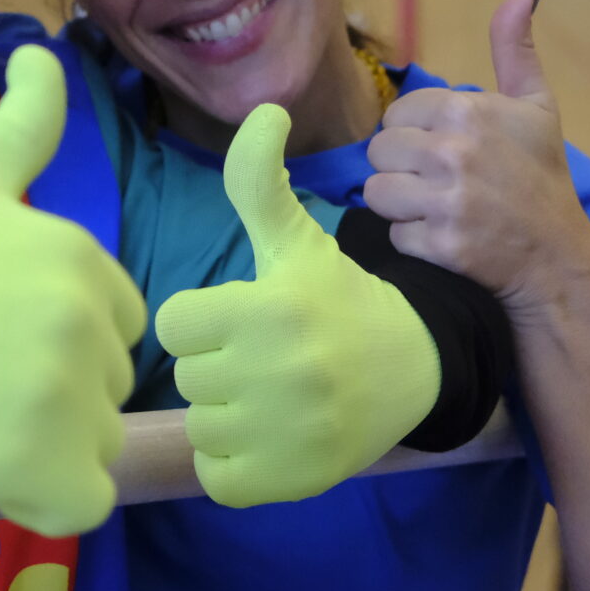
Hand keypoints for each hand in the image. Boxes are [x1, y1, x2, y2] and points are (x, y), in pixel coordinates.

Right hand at [0, 46, 146, 536]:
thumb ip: (24, 123)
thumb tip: (44, 54)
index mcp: (77, 255)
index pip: (116, 318)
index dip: (57, 335)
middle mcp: (83, 319)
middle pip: (107, 382)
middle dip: (55, 390)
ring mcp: (61, 395)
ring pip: (95, 442)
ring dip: (49, 446)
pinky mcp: (33, 464)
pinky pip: (83, 503)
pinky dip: (46, 497)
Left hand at [155, 103, 440, 507]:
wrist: (415, 368)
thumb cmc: (338, 297)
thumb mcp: (296, 238)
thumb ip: (258, 178)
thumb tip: (263, 109)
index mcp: (270, 309)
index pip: (174, 322)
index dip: (201, 318)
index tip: (240, 317)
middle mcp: (278, 373)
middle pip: (186, 375)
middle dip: (214, 364)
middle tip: (261, 356)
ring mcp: (286, 433)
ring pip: (200, 426)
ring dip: (223, 415)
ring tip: (267, 396)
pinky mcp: (291, 481)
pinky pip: (218, 477)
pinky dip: (233, 463)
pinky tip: (268, 435)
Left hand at [363, 0, 589, 314]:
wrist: (558, 255)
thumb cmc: (542, 176)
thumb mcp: (536, 105)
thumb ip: (515, 47)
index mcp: (468, 110)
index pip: (396, 116)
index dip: (415, 136)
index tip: (447, 153)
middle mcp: (455, 150)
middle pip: (379, 153)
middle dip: (403, 170)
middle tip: (443, 185)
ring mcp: (447, 199)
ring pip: (376, 192)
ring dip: (400, 206)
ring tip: (438, 209)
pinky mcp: (440, 243)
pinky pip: (393, 233)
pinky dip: (413, 241)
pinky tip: (446, 238)